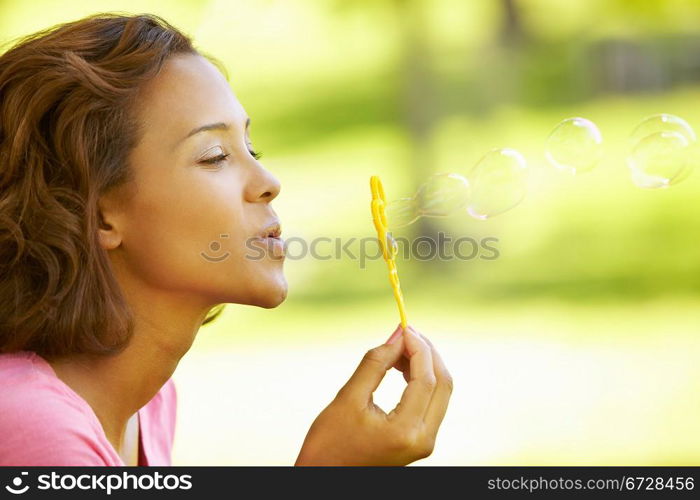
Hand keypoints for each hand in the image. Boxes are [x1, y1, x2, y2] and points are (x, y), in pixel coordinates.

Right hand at [295, 324, 452, 465]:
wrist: (324, 478)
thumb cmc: (329, 443)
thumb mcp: (347, 398)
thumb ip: (375, 364)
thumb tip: (396, 336)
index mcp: (406, 431)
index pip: (426, 379)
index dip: (418, 348)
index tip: (403, 327)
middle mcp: (423, 439)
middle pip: (443, 384)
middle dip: (427, 353)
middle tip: (407, 332)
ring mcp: (424, 442)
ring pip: (440, 393)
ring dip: (426, 365)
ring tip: (400, 346)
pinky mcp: (419, 441)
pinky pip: (431, 402)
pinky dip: (422, 380)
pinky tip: (402, 366)